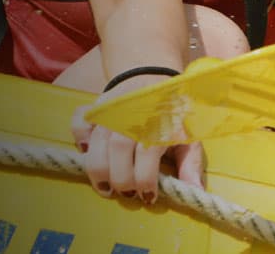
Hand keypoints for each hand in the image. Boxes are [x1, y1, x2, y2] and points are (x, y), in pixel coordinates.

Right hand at [71, 74, 204, 202]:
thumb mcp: (188, 137)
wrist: (153, 79)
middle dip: (121, 181)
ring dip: (98, 172)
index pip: (147, 155)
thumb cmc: (172, 116)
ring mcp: (111, 111)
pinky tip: (89, 152)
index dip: (145, 181)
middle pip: (118, 152)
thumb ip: (190, 165)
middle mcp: (133, 116)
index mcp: (160, 123)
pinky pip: (79, 123)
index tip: (147, 196)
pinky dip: (80, 139)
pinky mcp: (95, 107)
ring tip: (106, 187)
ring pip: (97, 144)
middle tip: (127, 193)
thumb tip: (195, 192)